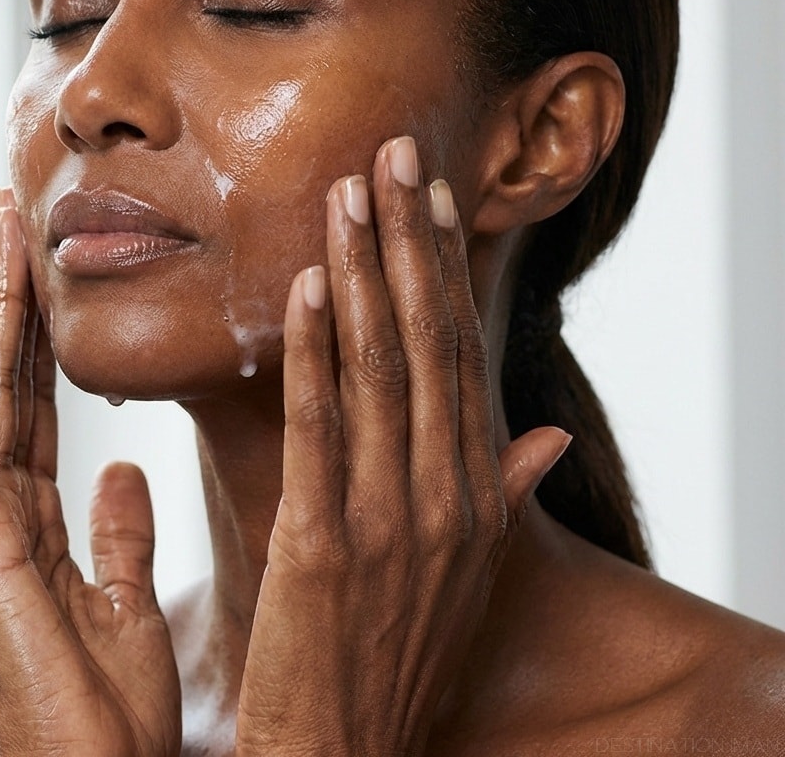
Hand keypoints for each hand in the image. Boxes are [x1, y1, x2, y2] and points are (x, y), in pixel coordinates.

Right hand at [0, 190, 180, 756]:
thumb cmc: (112, 717)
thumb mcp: (128, 603)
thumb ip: (119, 534)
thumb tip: (118, 472)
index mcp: (38, 521)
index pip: (41, 403)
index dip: (45, 335)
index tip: (52, 267)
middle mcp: (2, 512)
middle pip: (12, 382)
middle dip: (17, 298)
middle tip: (21, 215)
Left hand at [235, 137, 570, 755]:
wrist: (344, 754)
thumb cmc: (398, 650)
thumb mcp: (469, 569)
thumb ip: (506, 491)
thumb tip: (551, 434)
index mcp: (473, 490)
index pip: (459, 351)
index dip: (443, 267)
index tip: (427, 194)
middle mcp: (444, 492)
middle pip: (426, 339)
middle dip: (407, 241)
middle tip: (392, 153)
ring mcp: (390, 517)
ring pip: (378, 368)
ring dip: (359, 273)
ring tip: (347, 192)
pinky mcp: (325, 544)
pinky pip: (319, 429)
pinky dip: (311, 353)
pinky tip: (300, 289)